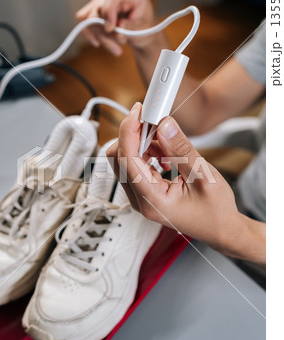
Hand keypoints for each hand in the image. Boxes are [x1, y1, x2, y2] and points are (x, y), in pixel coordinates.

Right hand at [76, 0, 157, 55]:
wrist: (142, 34)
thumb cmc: (145, 29)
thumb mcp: (144, 30)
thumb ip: (131, 28)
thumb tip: (118, 27)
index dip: (109, 9)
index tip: (110, 28)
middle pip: (100, 6)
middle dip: (105, 31)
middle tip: (118, 48)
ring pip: (91, 15)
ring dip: (101, 36)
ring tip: (115, 49)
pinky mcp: (96, 7)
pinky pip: (83, 18)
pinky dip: (89, 32)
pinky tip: (97, 43)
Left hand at [107, 103, 265, 263]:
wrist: (220, 229)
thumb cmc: (215, 210)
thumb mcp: (202, 175)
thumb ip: (180, 149)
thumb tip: (164, 125)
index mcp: (152, 201)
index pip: (128, 160)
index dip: (129, 131)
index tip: (138, 111)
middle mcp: (140, 201)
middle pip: (119, 159)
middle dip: (134, 135)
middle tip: (155, 121)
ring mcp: (140, 198)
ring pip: (126, 161)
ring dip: (142, 144)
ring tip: (167, 142)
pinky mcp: (144, 193)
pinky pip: (135, 167)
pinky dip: (147, 154)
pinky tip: (166, 155)